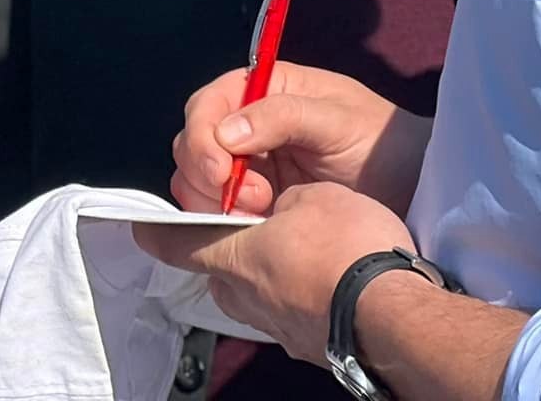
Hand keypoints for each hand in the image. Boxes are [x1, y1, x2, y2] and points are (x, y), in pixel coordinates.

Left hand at [137, 181, 413, 361]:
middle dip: (233, 246)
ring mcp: (276, 329)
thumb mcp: (312, 195)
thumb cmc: (347, 250)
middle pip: (219, 269)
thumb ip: (284, 201)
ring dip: (271, 271)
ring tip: (308, 248)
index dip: (156, 229)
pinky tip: (333, 278)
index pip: (172, 244)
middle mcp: (244, 299)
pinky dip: (303, 293)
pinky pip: (291, 312)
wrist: (396, 320)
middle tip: (261, 220)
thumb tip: (286, 211)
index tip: (144, 224)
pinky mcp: (308, 345)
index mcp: (231, 258)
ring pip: (256, 293)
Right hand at [170, 63, 431, 217]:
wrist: (417, 190)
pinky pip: (217, 210)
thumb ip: (283, 116)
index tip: (219, 171)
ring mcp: (251, 166)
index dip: (202, 134)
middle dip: (208, 173)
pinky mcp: (256, 203)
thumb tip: (225, 132)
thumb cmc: (384, 144)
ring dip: (214, 201)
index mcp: (266, 89)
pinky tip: (260, 226)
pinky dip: (224, 221)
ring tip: (260, 213)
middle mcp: (250, 124)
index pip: (209, 103)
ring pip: (197, 179)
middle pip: (193, 142)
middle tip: (252, 201)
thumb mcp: (339, 121)